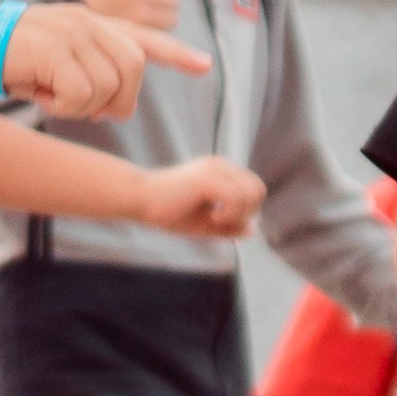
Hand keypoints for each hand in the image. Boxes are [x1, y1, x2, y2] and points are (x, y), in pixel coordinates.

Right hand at [0, 0, 206, 122]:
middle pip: (134, 68)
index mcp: (91, 23)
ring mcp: (73, 32)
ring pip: (109, 85)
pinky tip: (43, 96)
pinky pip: (82, 92)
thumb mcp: (54, 57)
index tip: (203, 66)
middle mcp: (88, 22)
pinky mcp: (55, 47)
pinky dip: (66, 106)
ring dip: (84, 106)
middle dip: (118, 100)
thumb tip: (117, 107)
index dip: (175, 53)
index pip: (143, 36)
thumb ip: (89, 70)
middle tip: (84, 110)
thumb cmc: (6, 54)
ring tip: (53, 97)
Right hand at [139, 154, 264, 238]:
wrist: (139, 200)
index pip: (254, 188)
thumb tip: (252, 229)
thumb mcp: (203, 223)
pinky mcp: (207, 178)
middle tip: (222, 221)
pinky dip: (229, 213)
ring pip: (250, 194)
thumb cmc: (167, 211)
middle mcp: (221, 166)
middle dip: (247, 212)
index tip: (224, 221)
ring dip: (236, 214)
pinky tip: (211, 217)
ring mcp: (215, 169)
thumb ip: (227, 226)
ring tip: (214, 219)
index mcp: (221, 172)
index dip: (247, 210)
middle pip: (257, 189)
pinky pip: (236, 198)